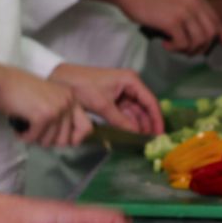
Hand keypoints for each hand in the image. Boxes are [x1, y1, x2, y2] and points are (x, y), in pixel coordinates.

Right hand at [0, 63, 91, 147]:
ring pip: (49, 142)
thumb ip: (63, 116)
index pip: (87, 128)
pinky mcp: (43, 115)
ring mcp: (57, 107)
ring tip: (26, 125)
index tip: (56, 138)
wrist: (0, 80)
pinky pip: (35, 138)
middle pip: (66, 140)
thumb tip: (71, 142)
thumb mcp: (49, 99)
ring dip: (34, 138)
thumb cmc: (20, 91)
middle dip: (48, 140)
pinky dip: (24, 136)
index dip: (73, 139)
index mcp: (71, 97)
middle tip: (35, 130)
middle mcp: (68, 101)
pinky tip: (19, 127)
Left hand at [49, 63, 164, 134]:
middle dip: (148, 124)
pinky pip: (125, 114)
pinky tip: (131, 136)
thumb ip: (120, 120)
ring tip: (142, 142)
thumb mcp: (102, 105)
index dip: (156, 119)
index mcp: (131, 81)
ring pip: (135, 113)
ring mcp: (122, 93)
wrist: (62, 79)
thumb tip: (135, 135)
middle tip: (151, 143)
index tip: (159, 134)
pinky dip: (128, 124)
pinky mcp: (114, 100)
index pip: (150, 101)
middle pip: (144, 108)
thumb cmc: (82, 86)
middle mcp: (130, 85)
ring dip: (138, 126)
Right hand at [86, 0, 221, 54]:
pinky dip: (174, 48)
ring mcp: (184, 11)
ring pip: (198, 41)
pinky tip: (165, 44)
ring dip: (187, 50)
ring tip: (174, 47)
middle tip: (188, 51)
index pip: (216, 20)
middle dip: (202, 47)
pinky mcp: (172, 21)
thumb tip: (199, 29)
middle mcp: (194, 2)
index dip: (221, 35)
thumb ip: (190, 9)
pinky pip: (182, 43)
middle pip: (210, 34)